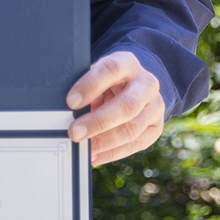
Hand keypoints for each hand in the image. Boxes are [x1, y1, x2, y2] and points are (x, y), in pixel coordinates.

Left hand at [66, 51, 164, 166]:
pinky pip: (135, 144)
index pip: (111, 70)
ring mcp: (155, 106)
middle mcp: (146, 83)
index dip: (91, 85)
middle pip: (128, 105)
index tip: (71, 102)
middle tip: (75, 133)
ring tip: (84, 149)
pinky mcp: (156, 127)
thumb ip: (84, 88)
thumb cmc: (106, 81)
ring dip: (105, 142)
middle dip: (99, 122)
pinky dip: (112, 153)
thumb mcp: (95, 75)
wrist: (134, 85)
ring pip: (133, 128)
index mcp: (127, 63)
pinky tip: (95, 156)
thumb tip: (63, 113)